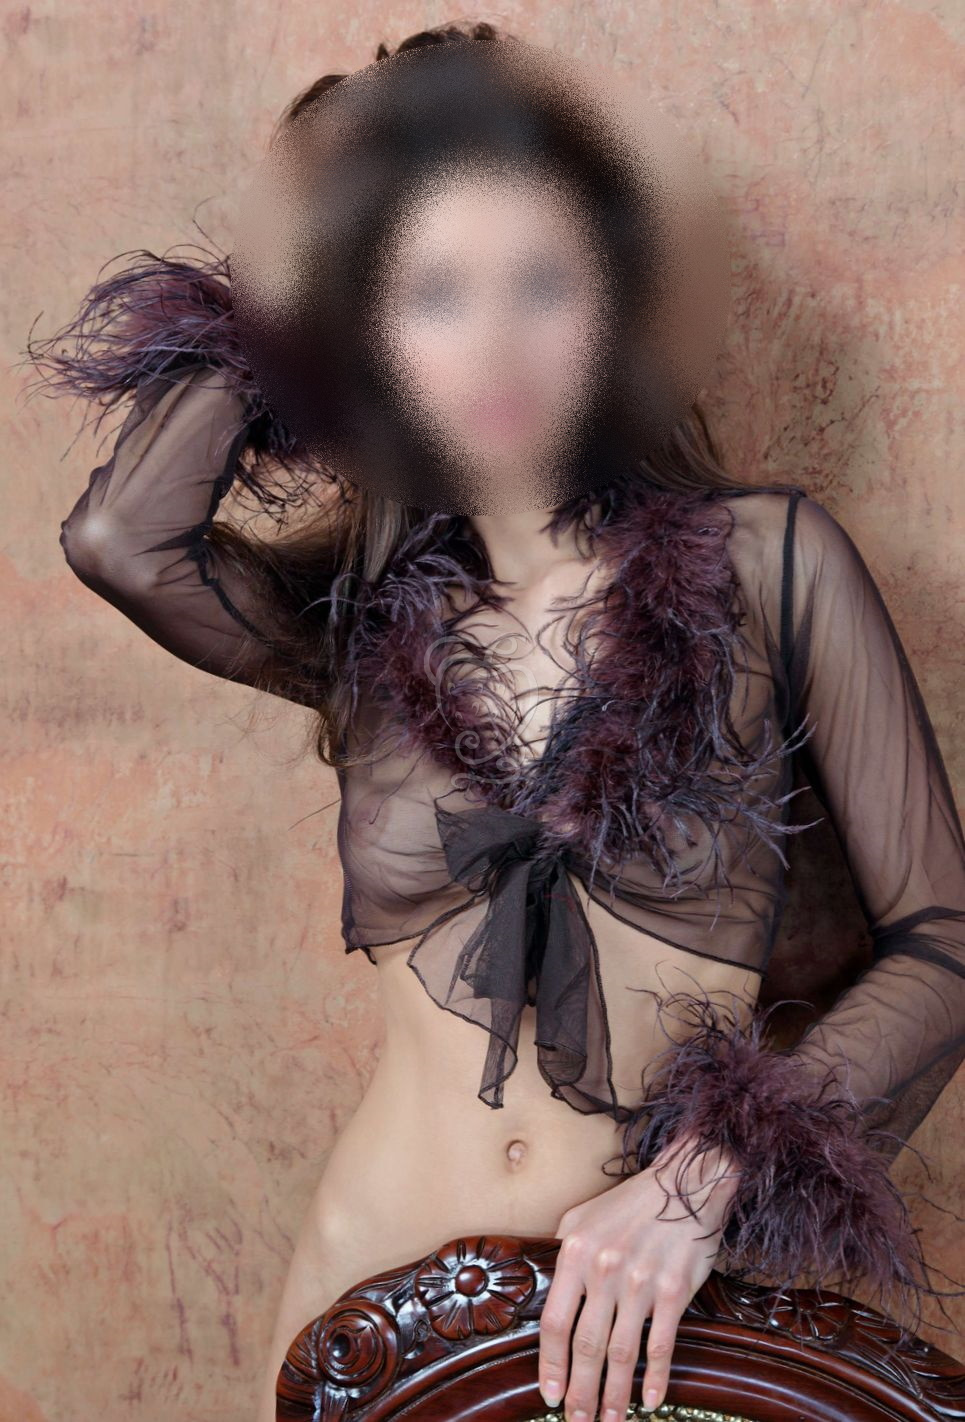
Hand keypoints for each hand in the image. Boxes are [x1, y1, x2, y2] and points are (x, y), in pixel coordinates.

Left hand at [538, 1132, 740, 1420]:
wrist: (686, 1183)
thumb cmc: (630, 1203)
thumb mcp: (581, 1216)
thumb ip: (561, 1253)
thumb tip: (546, 1292)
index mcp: (575, 1251)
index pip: (555, 1322)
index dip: (550, 1365)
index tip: (549, 1395)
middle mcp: (605, 1270)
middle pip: (586, 1346)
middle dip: (580, 1391)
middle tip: (577, 1421)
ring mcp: (641, 1282)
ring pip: (622, 1353)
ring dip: (614, 1395)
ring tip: (611, 1420)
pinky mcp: (674, 1290)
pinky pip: (661, 1344)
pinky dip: (656, 1378)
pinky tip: (650, 1401)